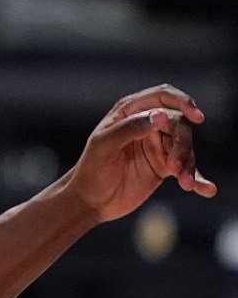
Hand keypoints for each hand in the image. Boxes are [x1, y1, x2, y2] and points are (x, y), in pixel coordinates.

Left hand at [68, 85, 216, 222]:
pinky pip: (187, 168)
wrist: (90, 200)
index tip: (197, 116)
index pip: (162, 97)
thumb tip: (161, 115)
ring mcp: (157, 145)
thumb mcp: (104, 146)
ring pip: (185, 146)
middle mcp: (147, 125)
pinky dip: (198, 178)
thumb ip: (130, 128)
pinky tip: (207, 189)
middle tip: (175, 167)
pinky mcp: (164, 166)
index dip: (182, 102)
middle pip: (179, 124)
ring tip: (185, 182)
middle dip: (182, 144)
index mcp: (130, 112)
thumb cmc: (91, 168)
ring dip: (189, 163)